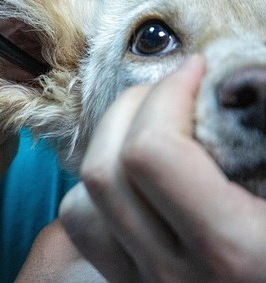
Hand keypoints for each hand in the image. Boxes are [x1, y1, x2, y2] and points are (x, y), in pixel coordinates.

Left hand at [60, 56, 265, 281]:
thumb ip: (260, 132)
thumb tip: (236, 77)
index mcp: (234, 249)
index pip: (152, 153)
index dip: (168, 94)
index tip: (197, 70)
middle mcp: (174, 274)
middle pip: (105, 167)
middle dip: (133, 106)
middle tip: (170, 89)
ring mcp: (142, 281)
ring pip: (83, 196)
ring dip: (110, 142)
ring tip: (149, 123)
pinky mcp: (126, 281)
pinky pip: (82, 224)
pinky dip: (97, 185)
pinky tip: (134, 172)